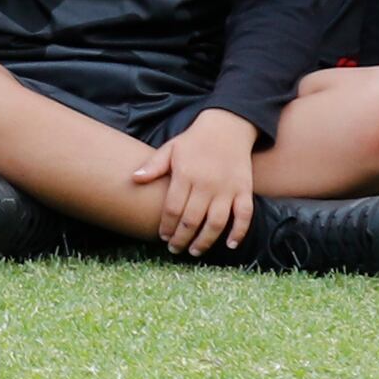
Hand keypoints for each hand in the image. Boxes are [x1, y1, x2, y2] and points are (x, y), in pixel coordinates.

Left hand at [130, 110, 258, 252]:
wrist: (227, 127)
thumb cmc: (194, 141)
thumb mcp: (170, 149)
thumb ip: (153, 166)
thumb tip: (134, 178)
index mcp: (185, 175)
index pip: (172, 209)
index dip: (166, 227)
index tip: (163, 237)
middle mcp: (206, 184)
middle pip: (192, 220)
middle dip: (181, 239)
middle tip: (175, 249)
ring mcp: (227, 189)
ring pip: (216, 222)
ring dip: (205, 241)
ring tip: (194, 251)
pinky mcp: (244, 190)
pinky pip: (244, 215)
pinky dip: (239, 232)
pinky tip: (230, 244)